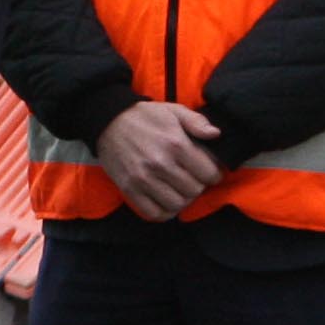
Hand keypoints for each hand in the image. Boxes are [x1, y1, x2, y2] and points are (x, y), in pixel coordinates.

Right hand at [95, 98, 224, 223]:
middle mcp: (161, 164)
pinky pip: (154, 213)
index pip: (208, 174)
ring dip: (183, 199)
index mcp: (176, 144)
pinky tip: (166, 200)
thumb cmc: (145, 116)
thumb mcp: (174, 111)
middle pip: (194, 190)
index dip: (213, 174)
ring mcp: (143, 179)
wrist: (107, 121)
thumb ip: (197, 121)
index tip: (208, 171)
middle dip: (198, 185)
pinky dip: (164, 211)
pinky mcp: (129, 189)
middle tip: (192, 178)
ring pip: (177, 204)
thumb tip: (216, 135)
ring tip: (179, 189)